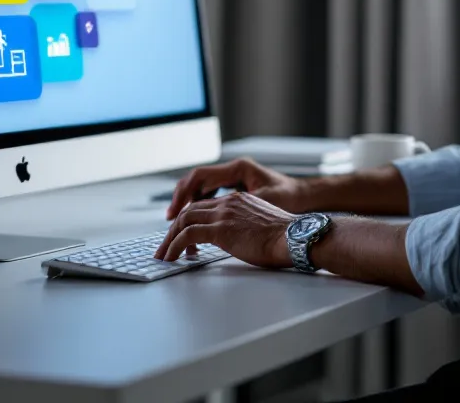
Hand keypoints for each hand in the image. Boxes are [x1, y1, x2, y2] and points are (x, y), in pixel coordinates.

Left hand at [153, 191, 295, 267]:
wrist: (295, 238)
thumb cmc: (286, 238)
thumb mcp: (263, 226)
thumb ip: (246, 227)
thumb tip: (239, 241)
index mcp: (238, 200)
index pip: (204, 206)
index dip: (190, 221)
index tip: (182, 236)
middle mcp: (228, 202)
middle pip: (189, 211)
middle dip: (173, 230)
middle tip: (166, 247)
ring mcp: (223, 214)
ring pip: (184, 221)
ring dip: (170, 239)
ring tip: (164, 255)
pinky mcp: (220, 229)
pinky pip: (187, 236)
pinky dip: (174, 246)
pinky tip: (171, 258)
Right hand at [166, 158, 306, 219]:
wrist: (306, 200)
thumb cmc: (290, 199)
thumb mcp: (262, 203)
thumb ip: (235, 208)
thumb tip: (211, 218)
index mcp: (239, 169)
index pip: (200, 177)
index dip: (183, 194)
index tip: (174, 212)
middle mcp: (236, 170)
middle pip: (197, 181)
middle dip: (182, 199)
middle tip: (170, 219)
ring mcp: (237, 178)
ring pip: (204, 188)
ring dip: (190, 203)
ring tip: (179, 221)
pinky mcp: (240, 189)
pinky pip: (213, 194)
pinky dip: (203, 204)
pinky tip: (197, 219)